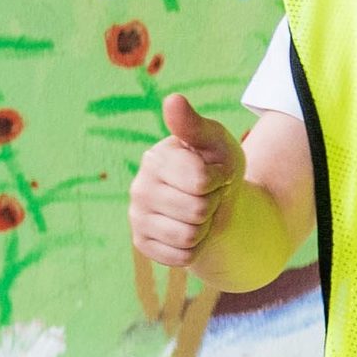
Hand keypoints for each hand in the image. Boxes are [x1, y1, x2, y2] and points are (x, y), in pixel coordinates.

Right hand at [128, 93, 242, 268]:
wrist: (217, 204)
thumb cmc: (218, 168)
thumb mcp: (217, 144)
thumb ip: (195, 126)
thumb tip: (173, 100)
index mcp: (155, 158)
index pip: (201, 181)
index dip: (219, 180)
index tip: (216, 174)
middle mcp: (138, 187)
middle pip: (197, 211)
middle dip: (213, 205)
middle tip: (208, 196)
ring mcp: (137, 217)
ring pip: (189, 236)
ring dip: (205, 228)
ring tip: (200, 213)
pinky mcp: (142, 244)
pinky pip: (181, 257)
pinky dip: (195, 248)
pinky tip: (189, 232)